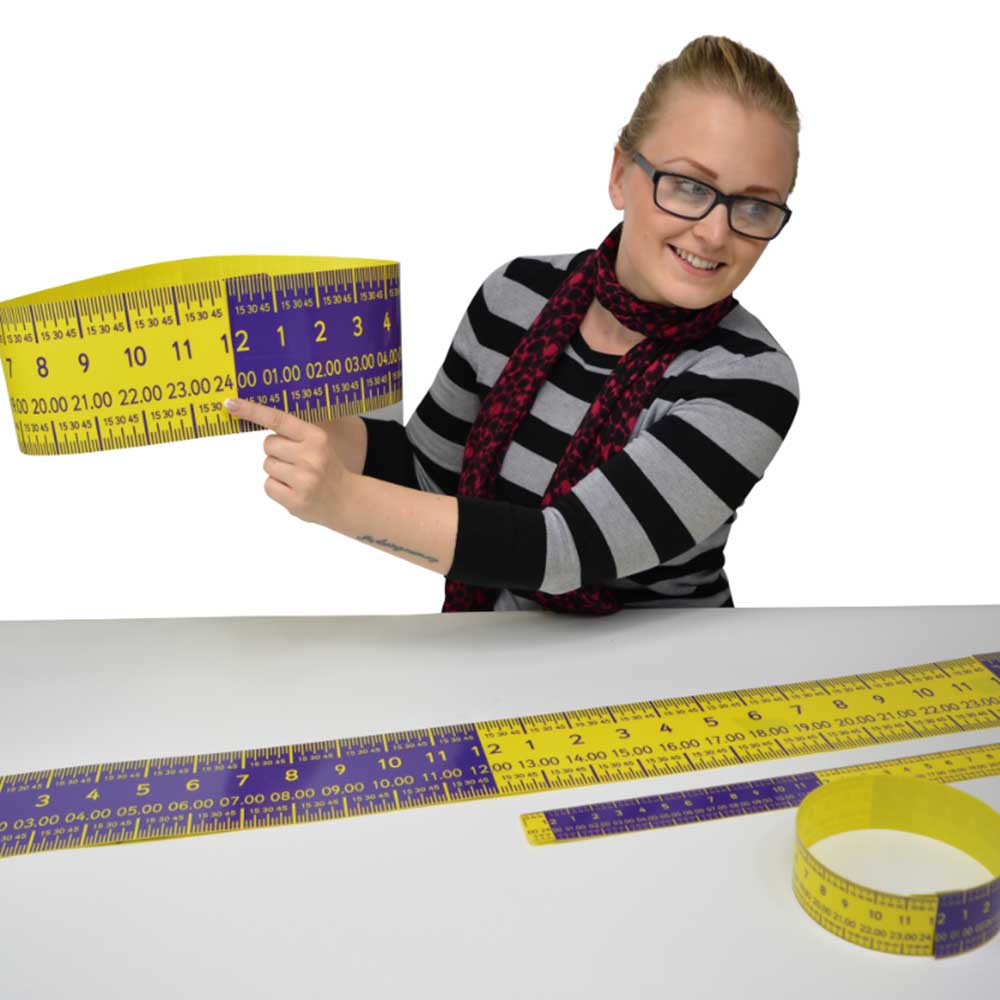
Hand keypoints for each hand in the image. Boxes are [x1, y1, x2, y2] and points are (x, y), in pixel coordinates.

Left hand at [223, 397, 348, 528]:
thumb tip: (256, 417)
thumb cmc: (325, 468)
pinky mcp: (297, 500)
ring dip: (277, 471)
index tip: (231, 404)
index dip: (252, 410)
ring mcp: (305, 479)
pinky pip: (268, 486)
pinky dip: (277, 488)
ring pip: (267, 465)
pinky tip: (294, 490)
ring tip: (297, 478)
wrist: (347, 500)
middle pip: (268, 444)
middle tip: (295, 461)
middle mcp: (311, 456)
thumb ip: (293, 433)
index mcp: (316, 437)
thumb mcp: (318, 444)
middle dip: (276, 452)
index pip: (278, 419)